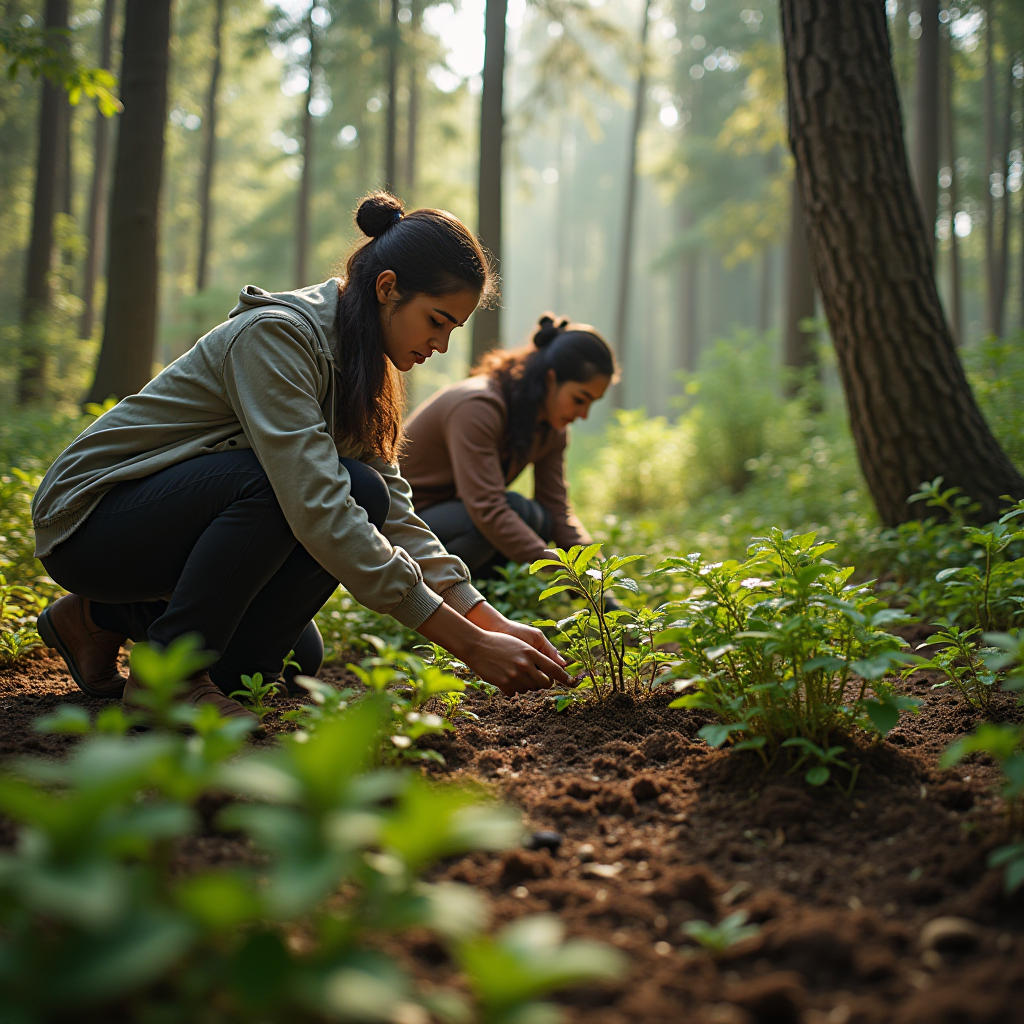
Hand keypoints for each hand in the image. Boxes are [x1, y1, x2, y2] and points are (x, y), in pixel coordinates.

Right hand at [416, 603, 568, 695]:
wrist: (477, 645)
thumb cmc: (502, 642)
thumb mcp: (523, 644)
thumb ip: (540, 655)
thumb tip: (557, 668)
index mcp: (532, 653)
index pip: (554, 669)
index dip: (566, 679)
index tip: (574, 684)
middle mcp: (525, 665)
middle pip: (544, 684)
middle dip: (544, 683)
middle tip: (539, 678)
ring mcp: (514, 676)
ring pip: (530, 689)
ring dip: (527, 684)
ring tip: (517, 672)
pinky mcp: (503, 684)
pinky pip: (516, 693)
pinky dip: (514, 688)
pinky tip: (507, 677)